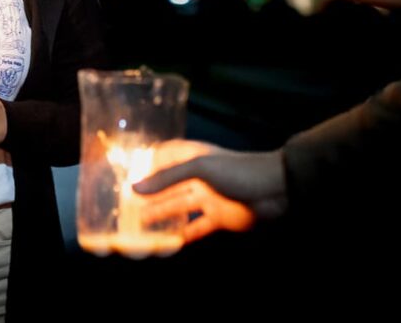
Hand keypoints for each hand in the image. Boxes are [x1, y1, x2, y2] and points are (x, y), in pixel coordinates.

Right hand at [134, 140, 288, 242]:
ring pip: (178, 207)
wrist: (277, 188)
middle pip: (167, 186)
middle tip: (127, 207)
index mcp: (190, 158)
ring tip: (141, 224)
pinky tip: (171, 241)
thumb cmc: (237, 170)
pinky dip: (185, 234)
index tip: (124, 176)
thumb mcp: (199, 169)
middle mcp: (196, 177)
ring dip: (161, 215)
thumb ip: (166, 179)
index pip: (162, 158)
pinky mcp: (219, 217)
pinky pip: (197, 227)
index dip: (144, 166)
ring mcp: (208, 197)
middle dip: (149, 195)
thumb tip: (134, 188)